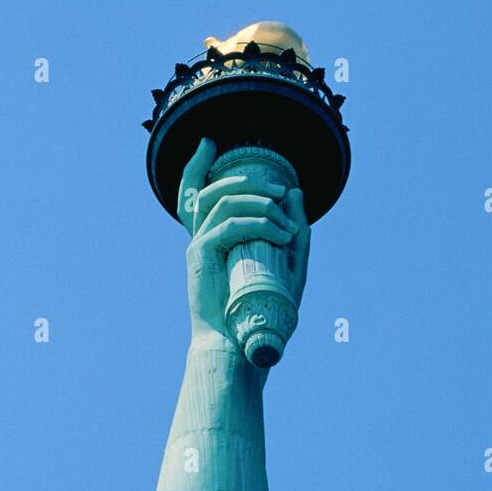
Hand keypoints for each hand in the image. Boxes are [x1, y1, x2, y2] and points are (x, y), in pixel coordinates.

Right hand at [178, 137, 310, 354]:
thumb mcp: (289, 268)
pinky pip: (229, 225)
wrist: (238, 348)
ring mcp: (198, 246)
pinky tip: (282, 235)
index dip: (195, 165)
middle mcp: (202, 239)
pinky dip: (258, 224)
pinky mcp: (201, 257)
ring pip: (223, 202)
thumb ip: (295, 232)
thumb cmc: (261, 315)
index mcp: (213, 240)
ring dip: (258, 203)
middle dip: (249, 182)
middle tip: (281, 192)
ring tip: (286, 221)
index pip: (196, 193)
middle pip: (211, 189)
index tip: (207, 142)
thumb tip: (296, 192)